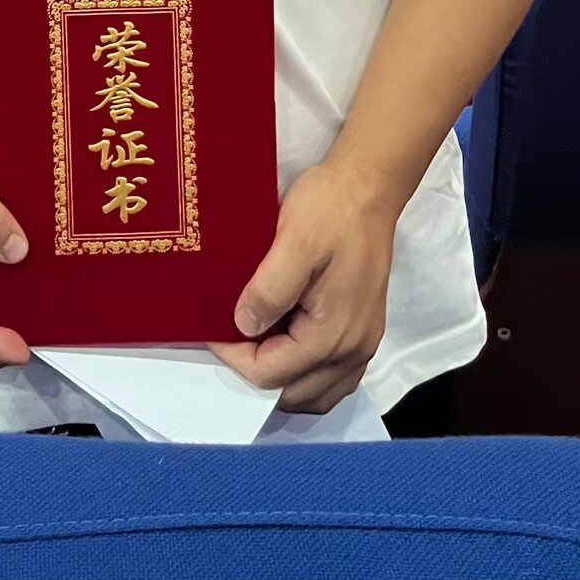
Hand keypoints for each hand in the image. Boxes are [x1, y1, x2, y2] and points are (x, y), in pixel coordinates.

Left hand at [210, 155, 396, 414]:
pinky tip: (287, 347)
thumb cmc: (330, 208)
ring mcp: (363, 343)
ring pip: (315, 393)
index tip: (211, 328)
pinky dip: (306, 375)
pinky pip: (334, 377)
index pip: (271, 374)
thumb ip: (270, 290)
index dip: (234, 357)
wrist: (368, 186)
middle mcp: (353, 350)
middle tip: (231, 338)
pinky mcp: (364, 330)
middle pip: (293, 392)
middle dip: (256, 372)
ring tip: (255, 346)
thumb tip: (243, 327)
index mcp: (333, 334)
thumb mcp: (294, 240)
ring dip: (282, 380)